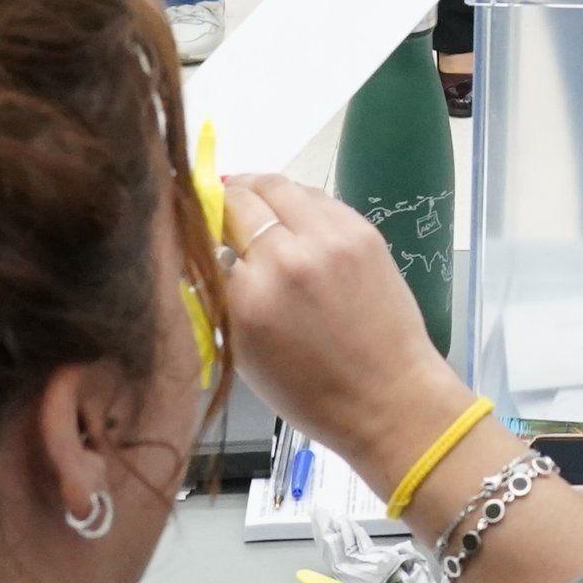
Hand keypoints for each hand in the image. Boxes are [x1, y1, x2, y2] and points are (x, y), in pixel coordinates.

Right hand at [215, 171, 463, 472]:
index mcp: (252, 297)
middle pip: (244, 197)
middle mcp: (290, 257)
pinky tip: (294, 218)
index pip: (208, 234)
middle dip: (227, 198)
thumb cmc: (308, 390)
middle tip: (221, 206)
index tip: (195, 224)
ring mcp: (332, 238)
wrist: (387, 396)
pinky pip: (319, 199)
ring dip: (262, 192)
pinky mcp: (364, 231)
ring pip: (282, 186)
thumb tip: (209, 250)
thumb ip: (222, 295)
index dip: (199, 225)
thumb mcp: (243, 350)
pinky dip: (299, 203)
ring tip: (254, 204)